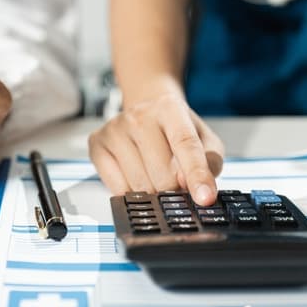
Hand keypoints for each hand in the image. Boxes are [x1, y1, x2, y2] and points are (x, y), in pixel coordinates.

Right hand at [88, 92, 223, 205]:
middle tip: (176, 184)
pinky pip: (117, 188)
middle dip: (174, 189)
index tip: (204, 199)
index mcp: (169, 108)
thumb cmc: (176, 128)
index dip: (197, 175)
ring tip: (156, 176)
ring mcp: (114, 129)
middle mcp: (138, 116)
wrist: (146, 109)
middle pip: (162, 173)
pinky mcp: (97, 144)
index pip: (185, 145)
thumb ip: (209, 162)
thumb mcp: (204, 139)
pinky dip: (132, 192)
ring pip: (139, 185)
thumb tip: (194, 186)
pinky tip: (137, 177)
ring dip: (153, 192)